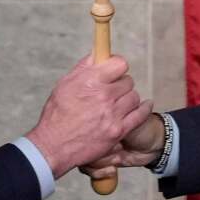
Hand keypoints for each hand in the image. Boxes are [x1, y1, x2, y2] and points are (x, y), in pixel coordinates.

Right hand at [25, 55, 152, 178]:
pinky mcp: (118, 130)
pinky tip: (145, 105)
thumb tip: (98, 53)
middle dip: (121, 84)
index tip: (114, 70)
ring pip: (134, 97)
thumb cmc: (57, 115)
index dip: (117, 65)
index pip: (119, 64)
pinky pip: (140, 115)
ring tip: (118, 103)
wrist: (54, 146)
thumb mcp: (65, 85)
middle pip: (128, 81)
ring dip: (128, 98)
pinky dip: (144, 108)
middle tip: (113, 90)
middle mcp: (103, 96)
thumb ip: (84, 68)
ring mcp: (112, 114)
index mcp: (90, 81)